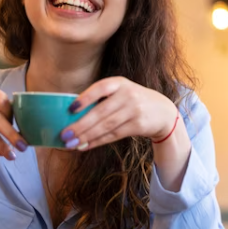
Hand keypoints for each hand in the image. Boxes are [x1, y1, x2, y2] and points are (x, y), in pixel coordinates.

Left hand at [60, 76, 176, 150]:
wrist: (163, 112)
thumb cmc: (133, 101)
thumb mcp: (121, 92)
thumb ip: (102, 99)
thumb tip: (72, 116)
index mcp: (119, 82)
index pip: (100, 88)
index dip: (85, 98)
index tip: (70, 109)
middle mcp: (128, 94)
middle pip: (101, 112)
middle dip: (81, 125)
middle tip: (64, 135)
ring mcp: (135, 110)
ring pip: (106, 126)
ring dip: (87, 136)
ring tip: (71, 143)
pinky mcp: (139, 125)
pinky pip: (114, 135)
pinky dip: (97, 141)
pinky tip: (85, 145)